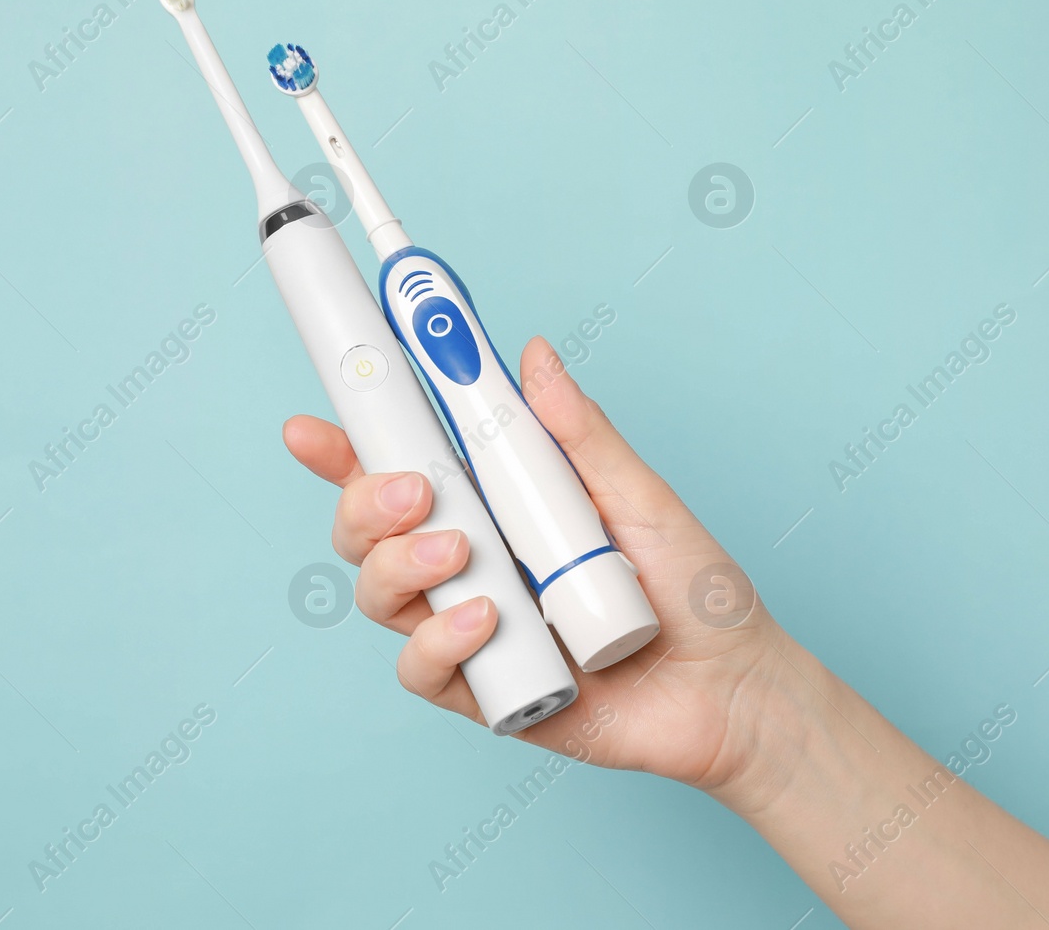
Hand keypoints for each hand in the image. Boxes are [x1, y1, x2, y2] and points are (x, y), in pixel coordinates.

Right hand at [283, 337, 800, 791]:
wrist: (736, 688)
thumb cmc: (694, 591)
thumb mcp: (639, 497)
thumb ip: (579, 433)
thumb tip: (535, 354)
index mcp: (497, 507)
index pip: (401, 469)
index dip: (346, 448)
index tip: (312, 425)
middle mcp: (472, 563)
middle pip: (367, 530)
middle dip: (365, 501)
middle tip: (413, 491)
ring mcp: (471, 628)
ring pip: (379, 593)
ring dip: (398, 564)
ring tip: (460, 552)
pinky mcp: (484, 692)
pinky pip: (421, 667)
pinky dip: (438, 640)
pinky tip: (484, 620)